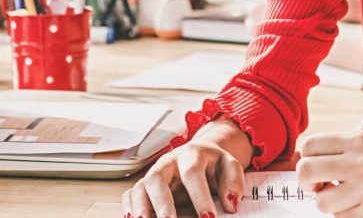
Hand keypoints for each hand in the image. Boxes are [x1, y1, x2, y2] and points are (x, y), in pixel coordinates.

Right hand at [122, 117, 253, 217]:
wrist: (202, 154)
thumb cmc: (214, 164)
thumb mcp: (230, 166)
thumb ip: (233, 182)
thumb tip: (230, 204)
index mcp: (191, 154)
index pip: (192, 173)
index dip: (199, 196)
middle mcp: (168, 163)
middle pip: (157, 178)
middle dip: (162, 202)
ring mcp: (154, 174)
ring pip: (140, 187)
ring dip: (140, 207)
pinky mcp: (146, 186)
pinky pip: (131, 195)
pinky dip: (129, 208)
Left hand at [296, 131, 362, 217]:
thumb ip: (339, 148)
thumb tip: (302, 159)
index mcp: (358, 139)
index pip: (309, 145)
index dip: (304, 156)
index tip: (310, 162)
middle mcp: (359, 162)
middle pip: (306, 171)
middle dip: (306, 180)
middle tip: (316, 183)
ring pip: (321, 201)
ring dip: (328, 200)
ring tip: (344, 194)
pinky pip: (340, 216)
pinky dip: (345, 212)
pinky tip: (361, 202)